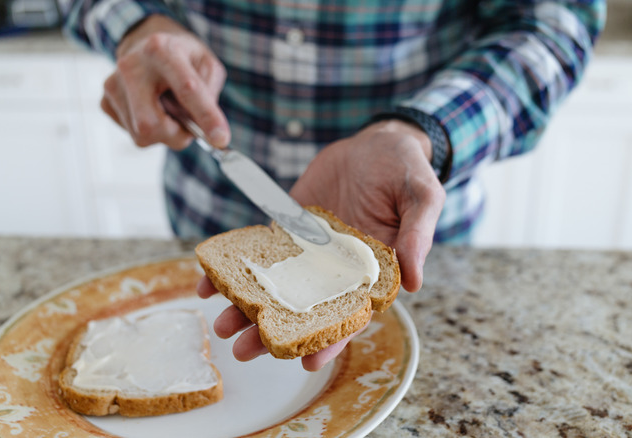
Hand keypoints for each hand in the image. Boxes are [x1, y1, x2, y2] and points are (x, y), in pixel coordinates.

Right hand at [101, 14, 229, 149]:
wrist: (146, 43)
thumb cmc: (181, 56)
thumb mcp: (206, 64)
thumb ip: (209, 94)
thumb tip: (203, 128)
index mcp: (161, 50)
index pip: (186, 89)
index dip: (206, 117)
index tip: (221, 139)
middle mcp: (131, 66)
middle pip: (151, 123)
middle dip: (176, 135)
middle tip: (190, 128)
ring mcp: (113, 85)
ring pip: (142, 134)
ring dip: (166, 133)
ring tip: (170, 110)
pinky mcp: (106, 102)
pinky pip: (134, 134)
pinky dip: (151, 130)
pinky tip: (154, 110)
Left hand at [199, 120, 445, 370]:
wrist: (378, 140)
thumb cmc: (407, 170)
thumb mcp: (422, 197)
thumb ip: (417, 236)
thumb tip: (414, 282)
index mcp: (370, 272)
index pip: (349, 316)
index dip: (330, 340)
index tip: (306, 363)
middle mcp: (336, 268)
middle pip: (303, 309)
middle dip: (273, 332)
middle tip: (244, 349)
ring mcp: (309, 250)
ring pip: (276, 285)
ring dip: (248, 307)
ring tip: (221, 324)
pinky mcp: (288, 226)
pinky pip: (259, 250)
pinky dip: (236, 266)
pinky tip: (209, 280)